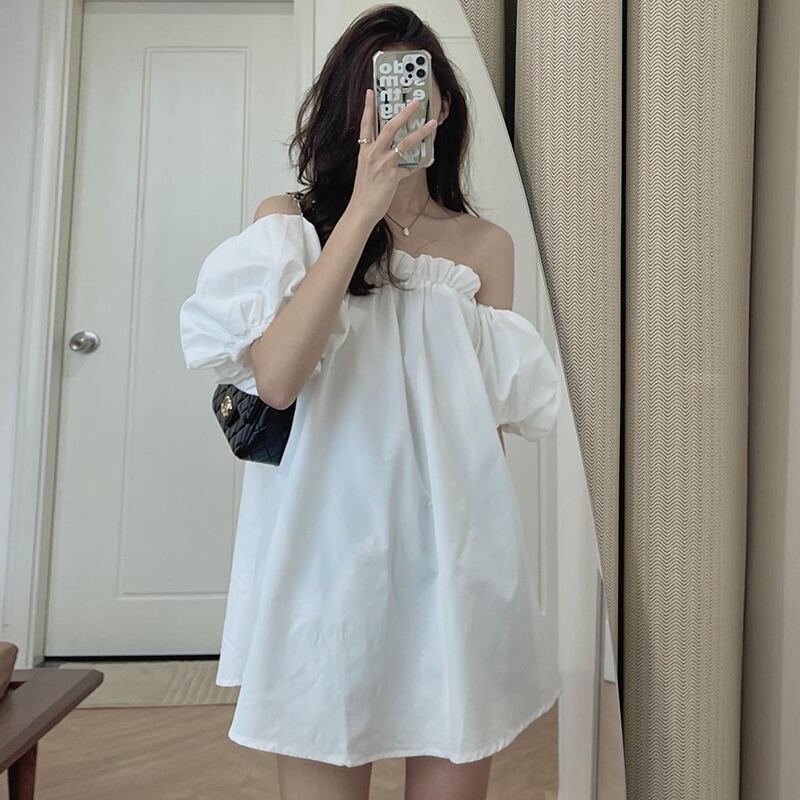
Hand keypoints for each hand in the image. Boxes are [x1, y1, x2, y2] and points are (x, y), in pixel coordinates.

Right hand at [345, 88, 437, 228]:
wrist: (361, 210)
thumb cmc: (364, 192)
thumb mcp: (365, 170)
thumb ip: (375, 158)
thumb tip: (389, 153)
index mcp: (364, 151)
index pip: (366, 124)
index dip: (368, 107)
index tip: (370, 91)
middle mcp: (373, 154)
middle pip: (389, 127)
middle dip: (404, 112)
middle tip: (416, 101)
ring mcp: (383, 164)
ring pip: (404, 142)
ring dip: (420, 132)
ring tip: (432, 124)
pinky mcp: (392, 176)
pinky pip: (410, 168)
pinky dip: (418, 165)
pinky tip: (426, 161)